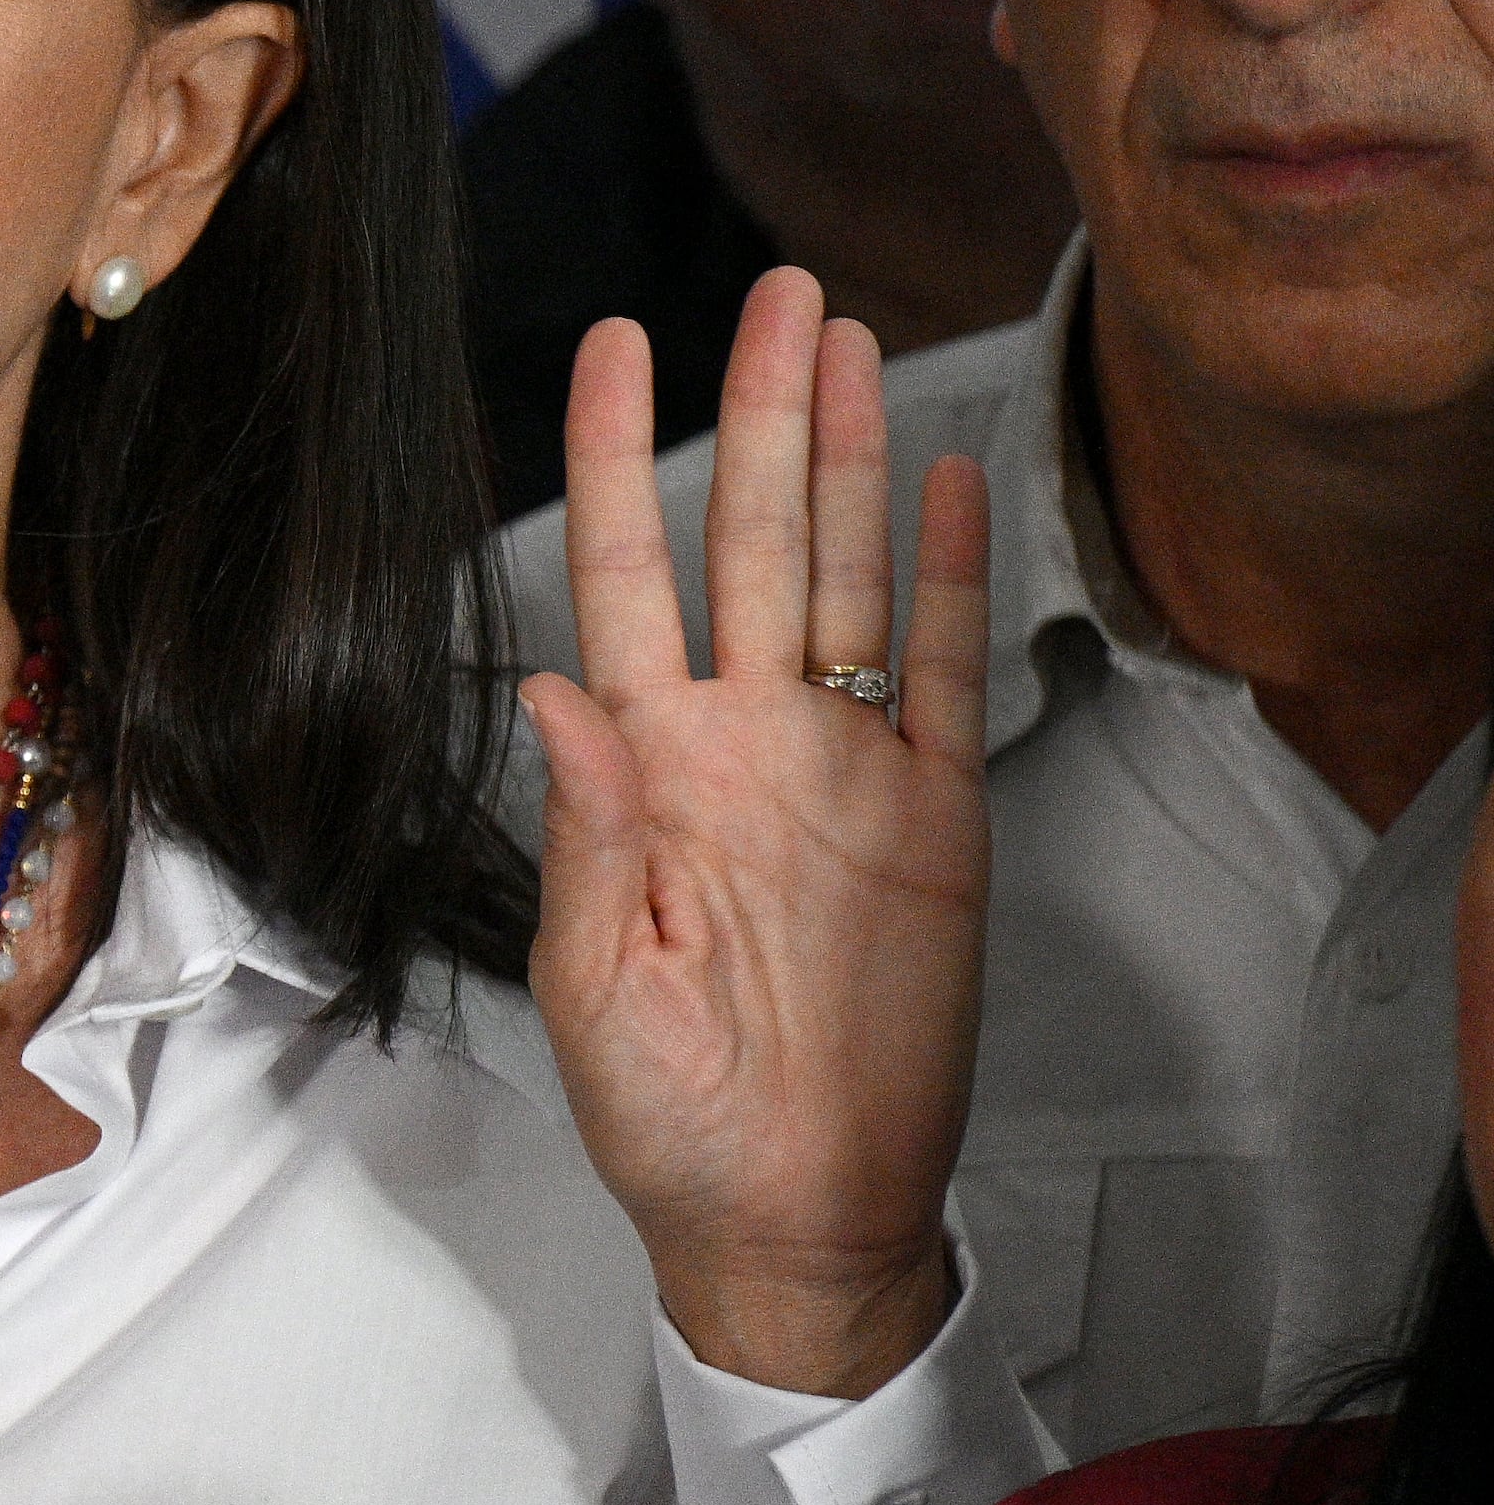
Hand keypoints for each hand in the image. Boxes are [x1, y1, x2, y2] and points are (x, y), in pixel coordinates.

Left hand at [528, 266, 993, 1396]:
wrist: (789, 1215)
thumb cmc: (668, 1116)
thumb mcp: (595, 984)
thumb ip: (586, 831)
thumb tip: (552, 691)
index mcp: (644, 766)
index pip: (620, 571)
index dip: (617, 455)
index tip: (612, 346)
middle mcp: (742, 740)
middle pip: (750, 537)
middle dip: (759, 410)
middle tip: (770, 289)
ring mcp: (844, 769)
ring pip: (848, 574)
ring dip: (852, 456)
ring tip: (847, 340)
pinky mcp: (937, 820)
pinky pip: (948, 674)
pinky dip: (953, 578)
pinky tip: (949, 481)